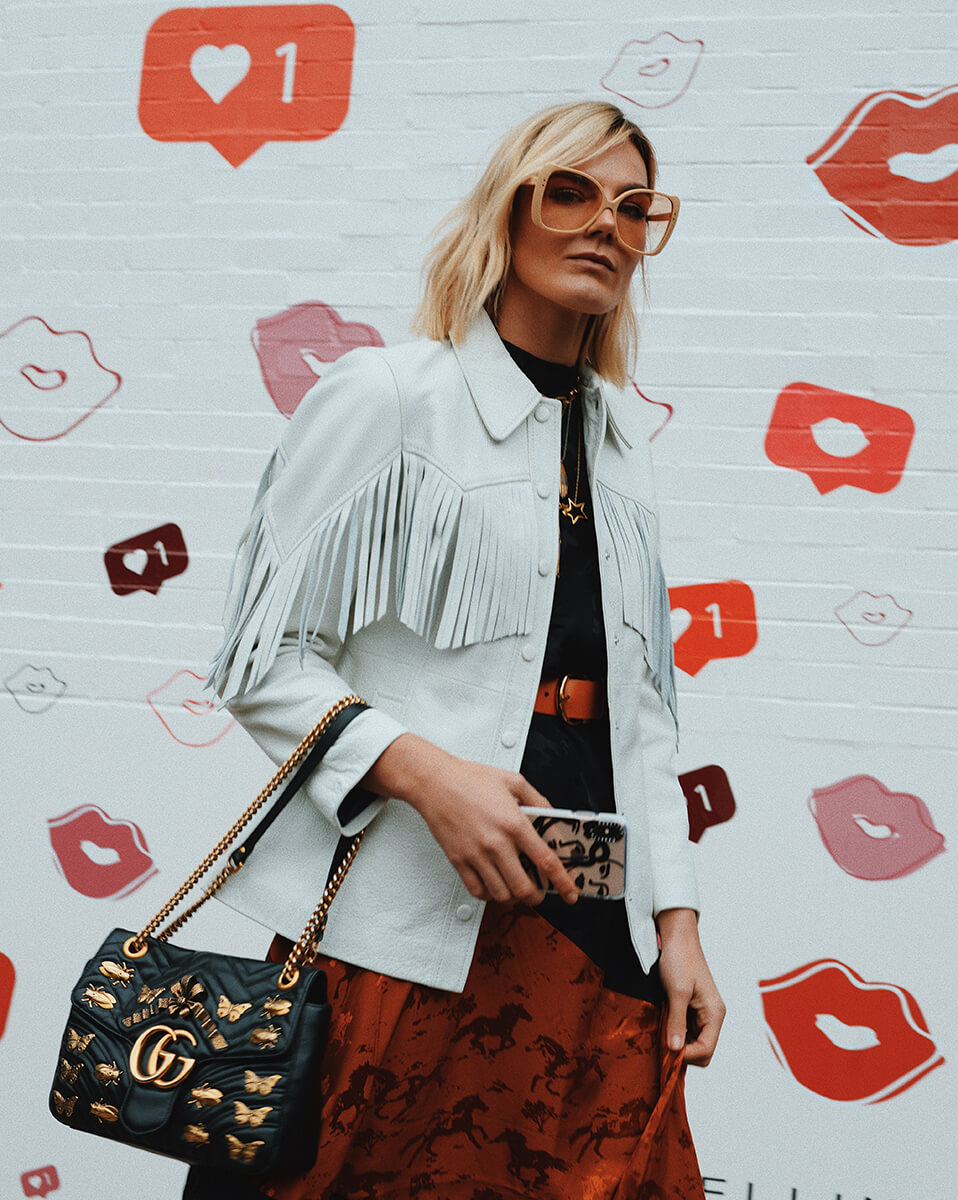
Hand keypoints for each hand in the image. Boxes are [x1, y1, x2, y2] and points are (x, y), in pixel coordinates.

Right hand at [362, 733, 578, 906]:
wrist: (434, 782)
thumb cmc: (469, 779)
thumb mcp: (513, 781)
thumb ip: (538, 800)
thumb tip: (552, 817)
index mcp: (514, 823)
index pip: (546, 861)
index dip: (562, 882)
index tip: (570, 893)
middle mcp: (496, 843)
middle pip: (523, 888)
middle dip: (537, 896)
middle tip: (539, 892)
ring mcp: (476, 855)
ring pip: (501, 895)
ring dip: (514, 897)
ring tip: (516, 889)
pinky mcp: (459, 861)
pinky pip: (477, 891)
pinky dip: (490, 895)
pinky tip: (494, 886)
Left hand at [656, 908, 724, 1066]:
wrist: (676, 936)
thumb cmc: (680, 958)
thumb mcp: (676, 992)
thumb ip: (676, 1022)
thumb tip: (675, 1050)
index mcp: (714, 1013)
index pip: (706, 1050)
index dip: (686, 1055)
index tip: (666, 1051)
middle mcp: (710, 1016)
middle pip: (700, 1050)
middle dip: (681, 1051)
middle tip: (660, 1044)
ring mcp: (700, 1012)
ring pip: (690, 1041)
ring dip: (675, 1041)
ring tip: (659, 1032)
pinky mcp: (689, 1008)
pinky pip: (683, 1029)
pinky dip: (672, 1030)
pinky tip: (660, 1024)